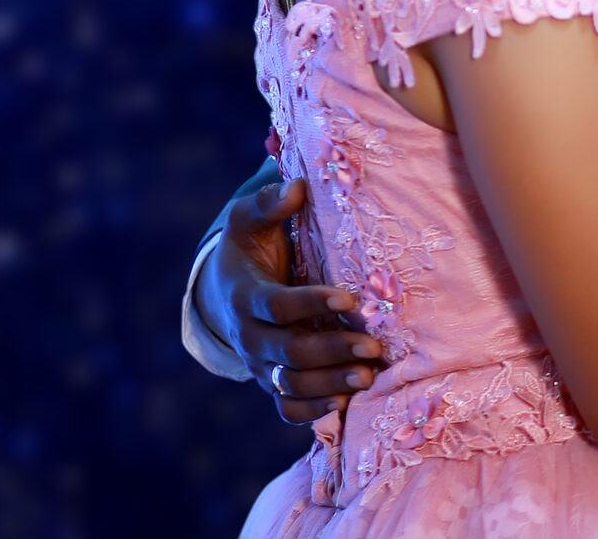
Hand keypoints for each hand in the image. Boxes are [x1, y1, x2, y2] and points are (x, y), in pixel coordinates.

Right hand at [198, 176, 387, 423]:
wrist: (223, 289)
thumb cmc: (248, 245)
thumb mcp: (249, 219)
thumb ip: (271, 203)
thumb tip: (298, 186)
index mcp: (244, 296)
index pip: (277, 307)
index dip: (311, 304)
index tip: (351, 300)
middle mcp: (249, 336)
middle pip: (288, 352)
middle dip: (332, 351)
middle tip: (374, 348)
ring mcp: (259, 364)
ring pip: (290, 384)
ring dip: (329, 384)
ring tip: (369, 378)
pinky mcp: (271, 381)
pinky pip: (287, 408)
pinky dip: (312, 412)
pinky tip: (345, 404)